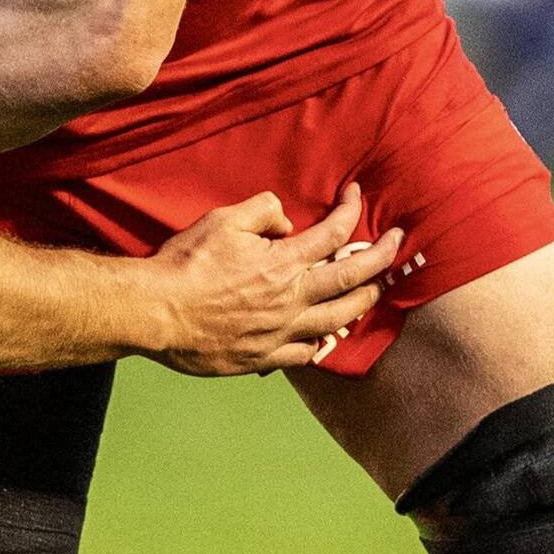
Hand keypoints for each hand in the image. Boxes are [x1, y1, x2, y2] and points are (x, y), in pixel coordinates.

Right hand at [142, 188, 404, 375]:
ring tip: (374, 291)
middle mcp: (291, 299)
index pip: (334, 233)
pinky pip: (305, 354)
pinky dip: (320, 343)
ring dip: (363, 302)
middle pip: (353, 279)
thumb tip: (285, 222)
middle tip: (397, 243)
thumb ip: (262, 213)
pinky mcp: (263, 357)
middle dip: (382, 257)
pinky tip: (323, 336)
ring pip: (338, 320)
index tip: (357, 195)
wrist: (156, 313)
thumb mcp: (222, 220)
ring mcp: (280, 332)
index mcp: (283, 262)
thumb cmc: (185, 264)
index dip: (352, 210)